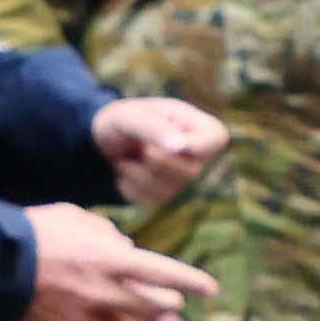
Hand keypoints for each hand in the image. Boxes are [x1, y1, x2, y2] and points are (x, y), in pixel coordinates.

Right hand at [18, 205, 218, 320]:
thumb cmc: (36, 233)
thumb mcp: (77, 219)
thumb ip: (108, 234)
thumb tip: (126, 247)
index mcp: (111, 258)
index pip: (163, 271)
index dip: (191, 280)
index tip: (212, 288)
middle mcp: (106, 291)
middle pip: (153, 307)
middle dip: (164, 304)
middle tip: (167, 299)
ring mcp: (89, 316)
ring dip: (127, 312)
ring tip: (107, 296)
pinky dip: (96, 320)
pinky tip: (77, 305)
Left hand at [91, 96, 227, 205]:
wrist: (102, 141)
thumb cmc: (121, 120)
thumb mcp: (130, 117)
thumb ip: (155, 128)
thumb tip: (182, 148)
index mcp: (197, 125)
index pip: (217, 138)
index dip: (191, 145)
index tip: (160, 141)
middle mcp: (197, 155)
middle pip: (191, 171)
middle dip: (155, 161)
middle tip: (138, 147)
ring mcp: (182, 180)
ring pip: (169, 191)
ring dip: (138, 174)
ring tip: (127, 157)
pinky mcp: (164, 199)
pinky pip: (151, 203)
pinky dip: (130, 188)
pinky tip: (126, 172)